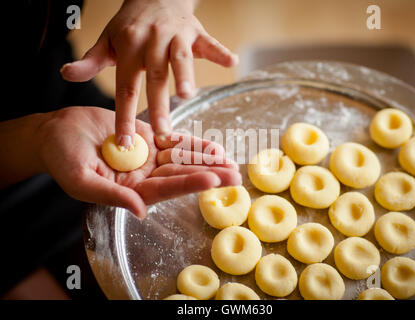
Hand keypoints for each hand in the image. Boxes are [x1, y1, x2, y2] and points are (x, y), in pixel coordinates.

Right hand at [38, 107, 240, 218]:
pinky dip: (192, 142)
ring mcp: (147, 156)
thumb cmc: (61, 158)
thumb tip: (141, 211)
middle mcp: (143, 175)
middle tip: (235, 175)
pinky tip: (212, 145)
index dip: (188, 184)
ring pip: (182, 158)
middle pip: (181, 175)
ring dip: (206, 159)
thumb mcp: (81, 179)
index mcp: (130, 190)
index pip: (165, 189)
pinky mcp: (147, 137)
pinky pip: (173, 140)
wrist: (56, 131)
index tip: (212, 180)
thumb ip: (112, 196)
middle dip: (208, 174)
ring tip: (231, 160)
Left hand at [61, 0, 238, 146]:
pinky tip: (232, 62)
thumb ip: (90, 61)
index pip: (126, 87)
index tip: (125, 142)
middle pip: (155, 77)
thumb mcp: (107, 40)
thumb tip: (65, 74)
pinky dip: (220, 52)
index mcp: (129, 47)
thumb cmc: (131, 25)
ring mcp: (175, 35)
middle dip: (159, 105)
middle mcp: (152, 41)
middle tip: (162, 133)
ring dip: (186, 74)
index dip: (125, 116)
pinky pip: (209, 42)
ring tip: (188, 95)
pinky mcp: (196, 32)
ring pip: (180, 57)